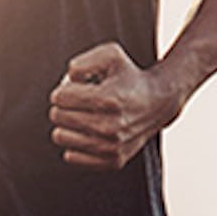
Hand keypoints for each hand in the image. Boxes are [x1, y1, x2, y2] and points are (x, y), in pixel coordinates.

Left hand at [49, 42, 185, 168]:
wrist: (159, 102)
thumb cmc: (129, 77)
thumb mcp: (110, 55)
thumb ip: (82, 62)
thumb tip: (67, 81)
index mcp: (108, 99)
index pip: (59, 98)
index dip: (63, 90)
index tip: (74, 89)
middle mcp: (110, 126)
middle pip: (57, 116)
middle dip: (63, 106)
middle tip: (79, 102)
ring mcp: (112, 146)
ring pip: (60, 136)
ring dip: (67, 125)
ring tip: (83, 116)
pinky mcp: (113, 160)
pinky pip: (71, 156)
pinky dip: (75, 144)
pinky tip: (88, 133)